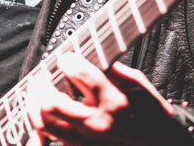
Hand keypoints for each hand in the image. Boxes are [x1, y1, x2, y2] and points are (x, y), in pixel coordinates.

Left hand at [25, 52, 173, 145]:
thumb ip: (114, 70)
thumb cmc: (152, 119)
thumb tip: (94, 57)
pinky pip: (51, 141)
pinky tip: (40, 117)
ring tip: (37, 94)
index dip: (67, 60)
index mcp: (114, 102)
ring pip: (45, 124)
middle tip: (43, 76)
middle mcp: (97, 123)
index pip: (80, 74)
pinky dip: (40, 129)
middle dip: (41, 84)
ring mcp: (86, 141)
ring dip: (34, 105)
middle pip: (52, 102)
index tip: (65, 58)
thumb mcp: (140, 87)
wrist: (160, 145)